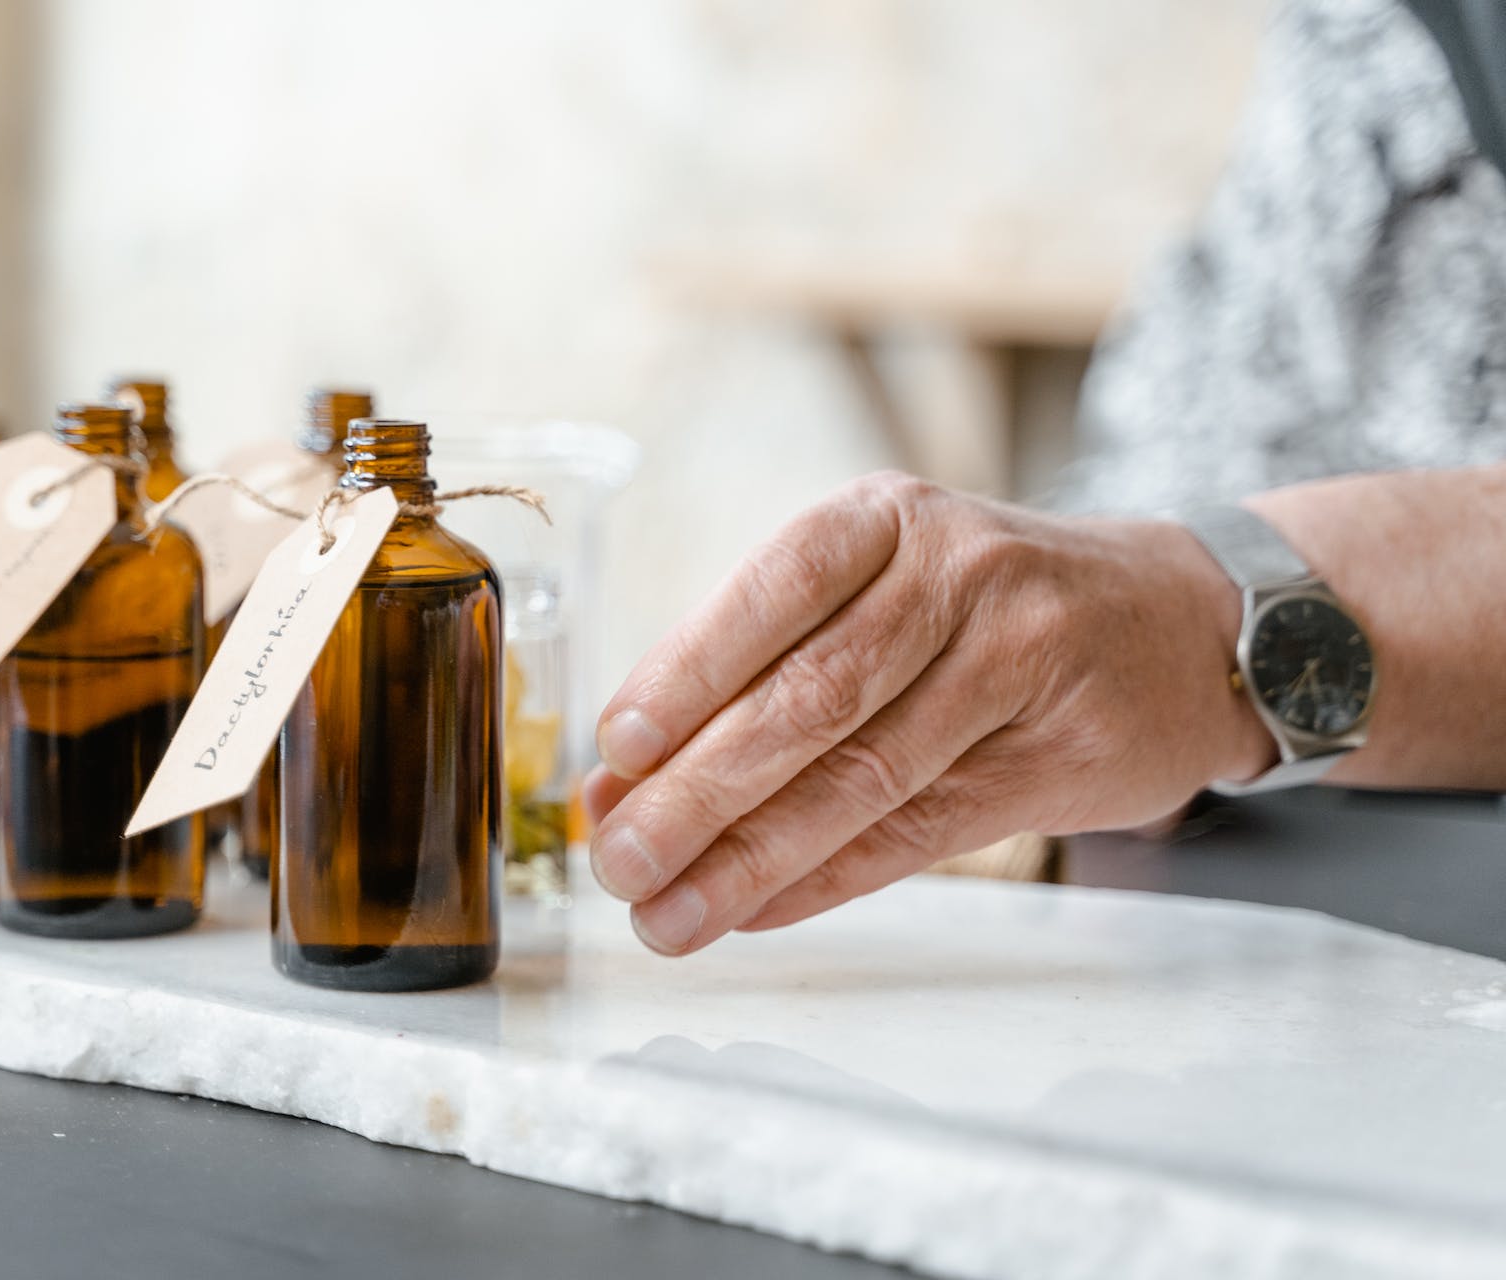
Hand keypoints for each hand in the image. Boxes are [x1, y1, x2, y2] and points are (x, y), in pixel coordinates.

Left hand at [584, 473, 1274, 954]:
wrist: (1181, 624)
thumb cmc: (986, 605)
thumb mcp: (878, 591)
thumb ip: (754, 673)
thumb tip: (620, 778)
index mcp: (887, 520)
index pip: (773, 591)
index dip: (688, 673)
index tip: (617, 748)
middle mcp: (959, 576)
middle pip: (814, 696)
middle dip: (702, 791)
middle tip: (620, 859)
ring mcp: (1022, 663)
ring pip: (867, 776)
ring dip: (753, 857)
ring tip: (669, 911)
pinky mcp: (1063, 756)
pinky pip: (924, 832)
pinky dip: (828, 879)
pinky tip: (758, 909)